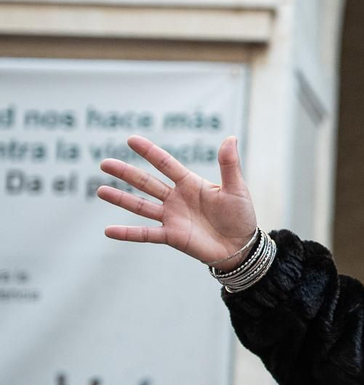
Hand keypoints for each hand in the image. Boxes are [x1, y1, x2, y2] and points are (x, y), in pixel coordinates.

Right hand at [97, 135, 258, 266]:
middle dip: (126, 173)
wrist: (242, 246)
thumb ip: (229, 165)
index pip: (166, 164)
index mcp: (191, 184)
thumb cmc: (241, 215)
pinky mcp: (172, 236)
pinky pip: (146, 234)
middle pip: (147, 182)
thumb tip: (230, 137)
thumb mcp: (236, 188)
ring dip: (121, 198)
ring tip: (100, 190)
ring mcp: (172, 218)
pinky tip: (108, 230)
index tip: (131, 140)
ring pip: (141, 206)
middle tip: (104, 163)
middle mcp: (177, 198)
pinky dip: (127, 233)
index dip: (150, 152)